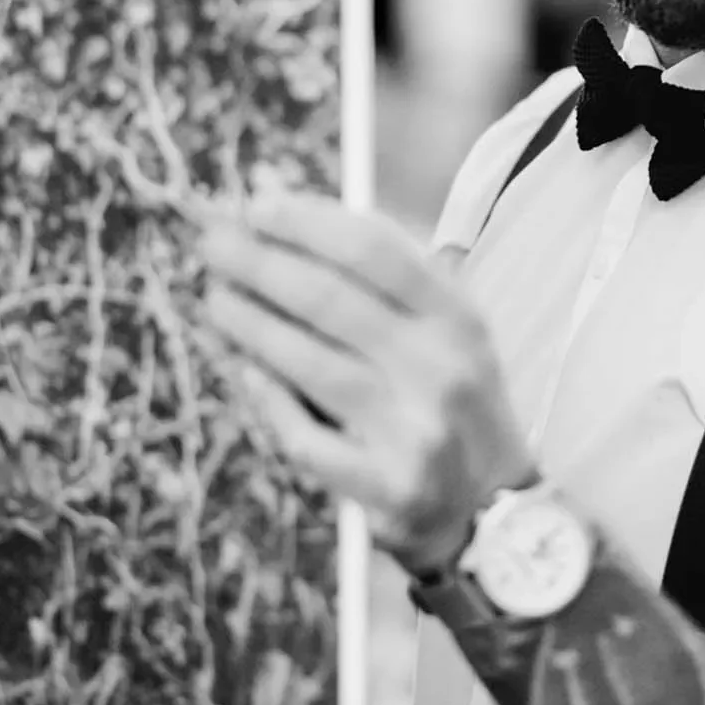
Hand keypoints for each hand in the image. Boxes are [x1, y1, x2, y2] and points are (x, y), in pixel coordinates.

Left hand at [197, 194, 536, 574]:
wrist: (492, 506)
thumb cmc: (448, 395)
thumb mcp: (442, 327)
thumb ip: (377, 269)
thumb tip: (279, 198)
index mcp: (459, 318)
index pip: (373, 249)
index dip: (306, 220)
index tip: (257, 204)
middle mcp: (442, 369)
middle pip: (331, 300)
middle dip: (260, 264)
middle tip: (213, 245)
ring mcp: (415, 431)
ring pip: (309, 364)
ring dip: (250, 324)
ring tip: (215, 300)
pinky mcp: (386, 487)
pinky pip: (305, 436)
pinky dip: (268, 399)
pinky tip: (245, 371)